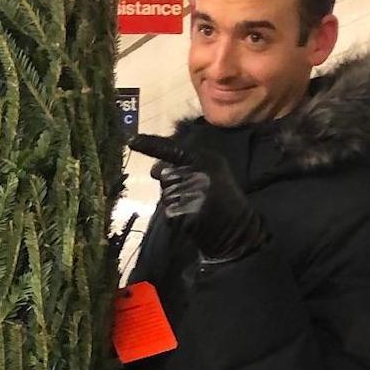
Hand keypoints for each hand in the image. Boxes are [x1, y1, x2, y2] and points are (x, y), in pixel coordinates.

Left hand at [128, 133, 267, 262]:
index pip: (173, 149)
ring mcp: (193, 191)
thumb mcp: (210, 173)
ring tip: (195, 208)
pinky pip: (168, 212)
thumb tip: (153, 170)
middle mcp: (199, 171)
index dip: (150, 144)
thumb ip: (184, 167)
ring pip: (165, 195)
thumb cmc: (221, 200)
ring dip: (174, 204)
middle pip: (164, 176)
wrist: (238, 228)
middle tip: (193, 196)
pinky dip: (175, 218)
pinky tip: (192, 219)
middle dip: (171, 186)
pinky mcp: (187, 211)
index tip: (131, 140)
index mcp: (206, 158)